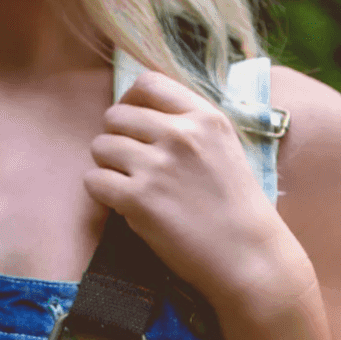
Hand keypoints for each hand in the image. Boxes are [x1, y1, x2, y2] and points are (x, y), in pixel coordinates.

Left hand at [84, 70, 315, 318]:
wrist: (246, 256)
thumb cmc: (235, 210)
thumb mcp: (223, 149)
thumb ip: (189, 128)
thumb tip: (144, 117)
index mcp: (203, 116)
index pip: (148, 83)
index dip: (129, 102)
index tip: (131, 124)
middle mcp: (179, 134)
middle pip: (116, 115)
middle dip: (115, 139)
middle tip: (127, 166)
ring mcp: (158, 166)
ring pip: (100, 146)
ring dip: (106, 167)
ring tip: (126, 187)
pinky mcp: (139, 200)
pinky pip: (94, 181)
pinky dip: (101, 193)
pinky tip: (120, 204)